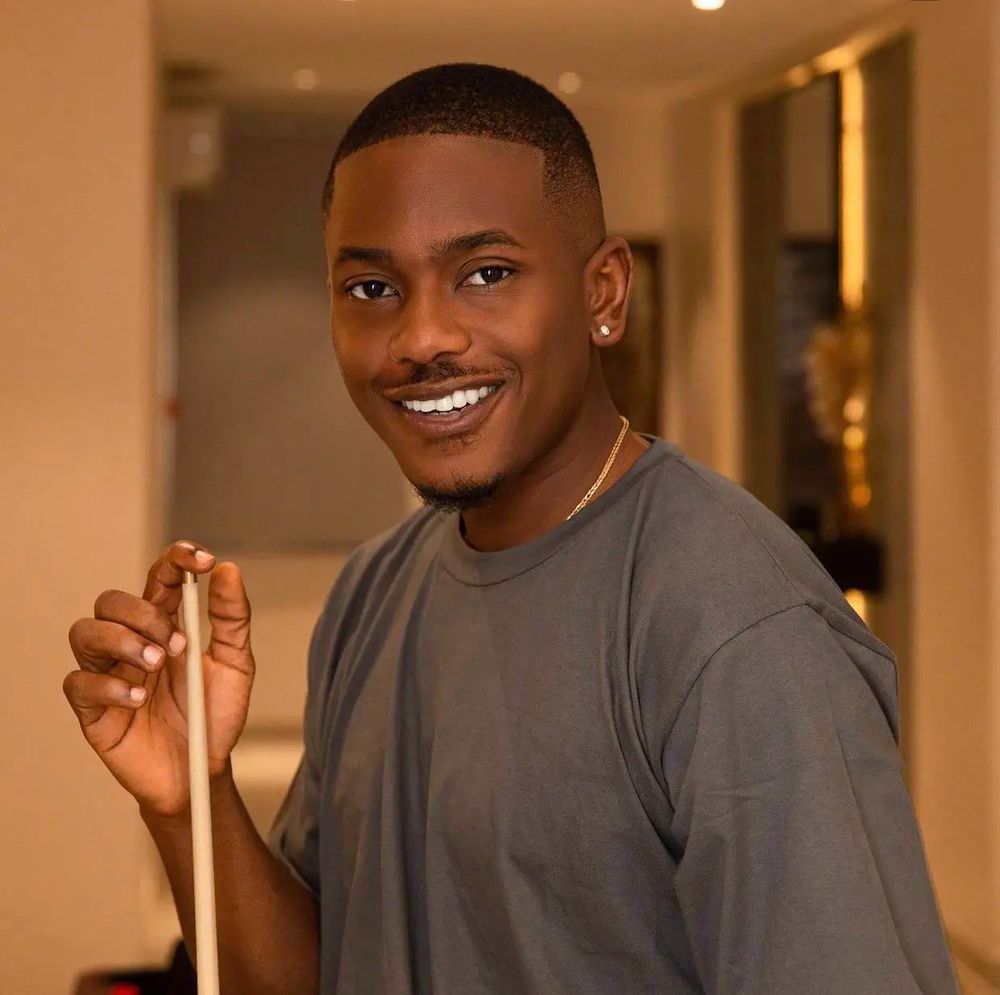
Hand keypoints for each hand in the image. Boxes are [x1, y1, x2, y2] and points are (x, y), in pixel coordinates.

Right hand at [64, 540, 254, 817]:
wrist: (200, 769)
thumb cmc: (213, 715)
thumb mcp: (236, 665)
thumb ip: (232, 617)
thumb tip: (228, 570)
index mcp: (166, 625)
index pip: (160, 578)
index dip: (175, 560)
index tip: (201, 561)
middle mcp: (132, 643)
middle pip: (112, 601)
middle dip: (144, 615)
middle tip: (178, 646)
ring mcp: (108, 673)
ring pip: (85, 631)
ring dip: (122, 642)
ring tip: (155, 666)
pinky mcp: (91, 709)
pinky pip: (78, 682)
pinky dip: (108, 685)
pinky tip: (138, 699)